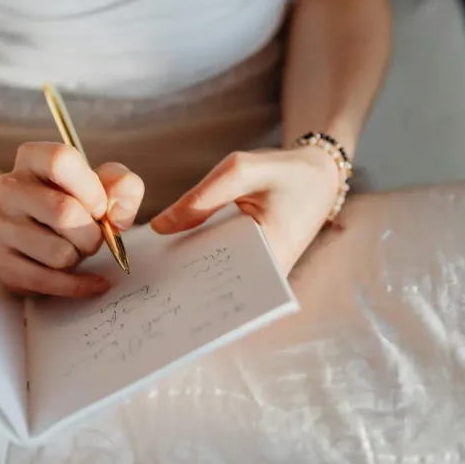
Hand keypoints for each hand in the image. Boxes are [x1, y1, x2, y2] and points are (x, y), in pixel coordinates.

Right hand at [0, 142, 144, 296]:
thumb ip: (123, 186)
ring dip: (79, 257)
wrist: (38, 237)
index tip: (101, 208)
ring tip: (75, 250)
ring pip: (58, 252)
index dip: (91, 189)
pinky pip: (48, 281)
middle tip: (92, 236)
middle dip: (92, 233)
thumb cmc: (75, 204)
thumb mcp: (105, 186)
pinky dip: (78, 285)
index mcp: (31, 158)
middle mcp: (8, 187)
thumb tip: (117, 214)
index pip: (60, 160)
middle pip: (63, 212)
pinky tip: (90, 281)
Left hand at [150, 146, 341, 273]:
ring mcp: (259, 273)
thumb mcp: (240, 171)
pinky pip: (219, 267)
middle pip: (218, 288)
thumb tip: (160, 227)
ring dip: (188, 276)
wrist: (317, 178)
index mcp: (273, 256)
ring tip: (151, 278)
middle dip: (185, 287)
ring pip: (216, 281)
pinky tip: (169, 258)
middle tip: (147, 290)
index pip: (227, 284)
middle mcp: (267, 275)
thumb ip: (200, 198)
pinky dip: (198, 261)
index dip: (194, 290)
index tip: (163, 292)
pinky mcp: (250, 265)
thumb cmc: (282, 172)